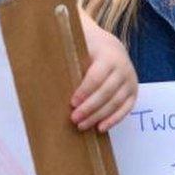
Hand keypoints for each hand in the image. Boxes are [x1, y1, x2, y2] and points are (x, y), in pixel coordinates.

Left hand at [71, 12, 137, 132]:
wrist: (111, 47)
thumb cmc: (88, 49)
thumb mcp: (78, 46)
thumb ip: (67, 55)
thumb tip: (40, 67)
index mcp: (108, 55)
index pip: (97, 77)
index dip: (84, 91)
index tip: (71, 103)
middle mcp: (123, 68)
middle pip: (106, 92)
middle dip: (89, 108)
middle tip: (73, 119)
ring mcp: (130, 80)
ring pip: (116, 103)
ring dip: (98, 116)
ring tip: (82, 125)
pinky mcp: (134, 92)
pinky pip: (126, 109)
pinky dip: (114, 120)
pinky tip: (100, 128)